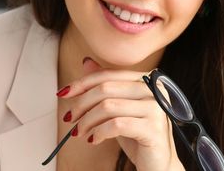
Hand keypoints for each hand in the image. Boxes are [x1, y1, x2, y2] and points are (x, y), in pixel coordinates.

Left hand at [57, 58, 184, 170]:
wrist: (158, 163)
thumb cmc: (138, 135)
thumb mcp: (118, 108)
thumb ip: (106, 86)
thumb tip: (87, 63)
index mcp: (147, 80)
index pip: (109, 74)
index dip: (83, 83)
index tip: (64, 93)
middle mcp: (154, 90)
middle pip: (106, 88)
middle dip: (81, 103)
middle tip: (70, 118)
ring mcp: (156, 108)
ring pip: (108, 106)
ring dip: (87, 121)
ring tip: (80, 132)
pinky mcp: (153, 128)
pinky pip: (116, 125)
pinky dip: (99, 132)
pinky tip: (94, 139)